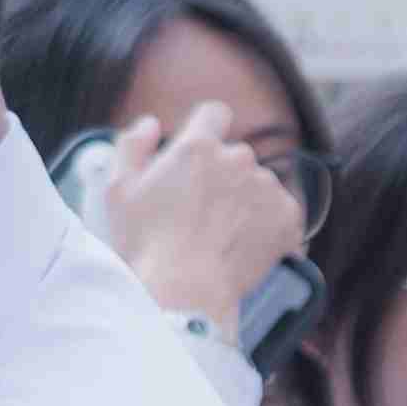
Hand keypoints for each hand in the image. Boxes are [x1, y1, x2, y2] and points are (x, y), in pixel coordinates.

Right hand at [99, 99, 309, 330]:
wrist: (185, 292)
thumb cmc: (146, 243)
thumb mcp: (118, 188)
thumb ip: (131, 144)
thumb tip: (151, 124)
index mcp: (198, 145)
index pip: (215, 113)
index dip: (207, 131)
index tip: (201, 156)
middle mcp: (239, 159)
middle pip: (236, 156)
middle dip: (222, 176)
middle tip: (201, 211)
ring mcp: (267, 188)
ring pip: (259, 185)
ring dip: (246, 201)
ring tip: (221, 234)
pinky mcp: (288, 218)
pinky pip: (281, 212)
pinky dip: (269, 226)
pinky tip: (243, 244)